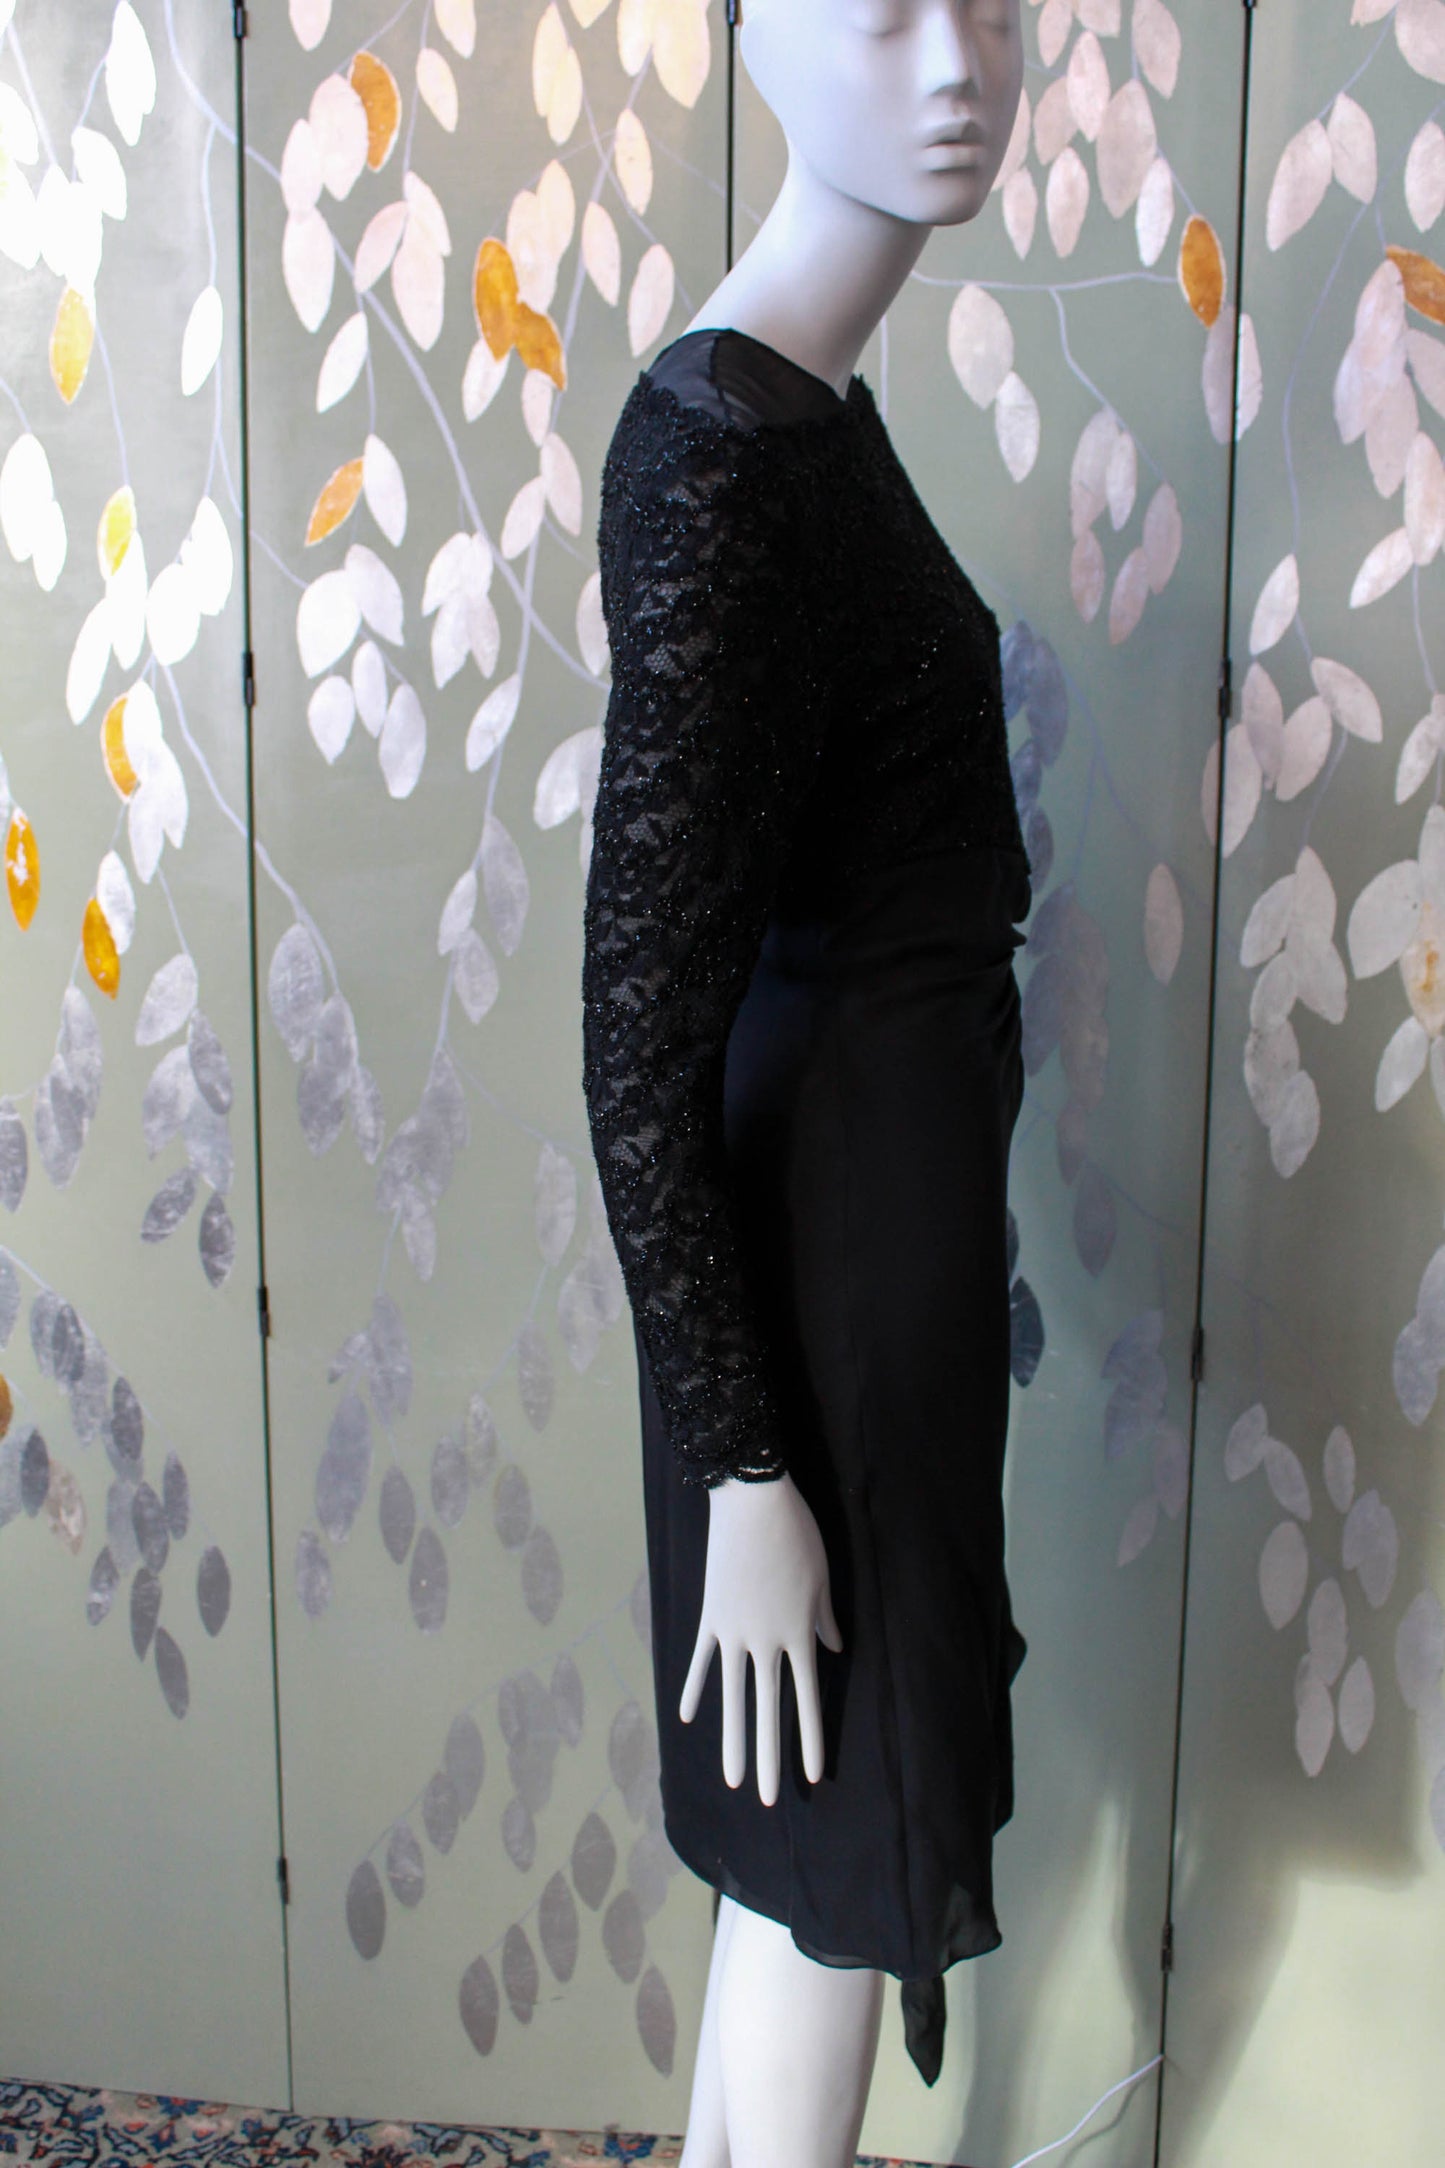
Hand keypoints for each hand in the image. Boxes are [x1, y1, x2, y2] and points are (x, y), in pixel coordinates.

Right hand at [678, 1469, 843, 1805]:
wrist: (752, 1501)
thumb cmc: (797, 1534)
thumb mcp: (822, 1578)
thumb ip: (825, 1619)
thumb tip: (833, 1649)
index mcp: (798, 1634)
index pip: (805, 1700)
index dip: (808, 1739)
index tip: (810, 1776)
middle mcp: (764, 1643)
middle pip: (767, 1712)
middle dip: (769, 1759)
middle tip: (768, 1801)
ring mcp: (732, 1632)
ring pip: (732, 1698)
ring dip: (732, 1741)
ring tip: (732, 1779)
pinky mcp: (710, 1616)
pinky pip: (701, 1660)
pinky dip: (695, 1689)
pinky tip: (688, 1720)